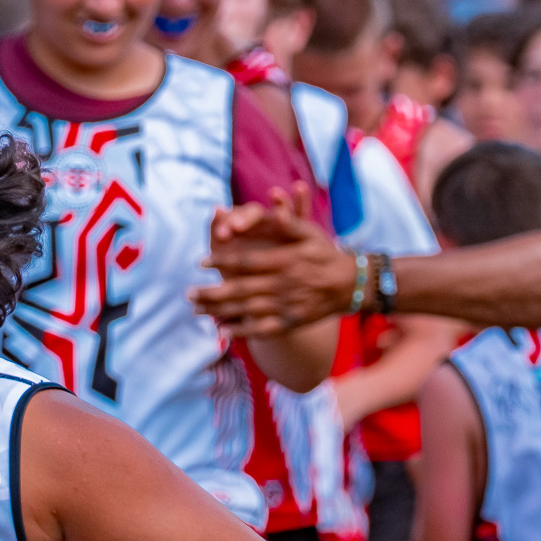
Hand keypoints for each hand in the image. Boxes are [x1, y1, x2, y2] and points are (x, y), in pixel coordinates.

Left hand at [195, 183, 353, 335]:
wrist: (351, 285)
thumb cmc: (326, 254)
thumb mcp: (311, 233)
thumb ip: (288, 223)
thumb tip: (271, 210)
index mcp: (285, 260)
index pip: (247, 261)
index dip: (222, 262)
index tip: (201, 262)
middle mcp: (284, 284)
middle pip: (241, 289)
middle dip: (212, 292)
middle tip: (189, 292)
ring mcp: (287, 306)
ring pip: (247, 310)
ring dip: (220, 311)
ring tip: (197, 310)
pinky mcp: (291, 322)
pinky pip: (263, 329)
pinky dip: (242, 330)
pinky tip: (222, 329)